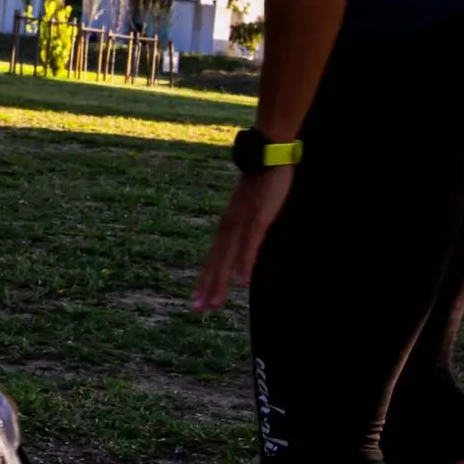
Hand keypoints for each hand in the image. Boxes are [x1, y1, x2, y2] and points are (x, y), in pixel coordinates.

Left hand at [192, 169, 293, 311]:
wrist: (267, 153)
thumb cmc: (261, 180)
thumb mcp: (249, 205)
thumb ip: (244, 223)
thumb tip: (243, 237)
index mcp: (227, 222)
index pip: (213, 256)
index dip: (205, 278)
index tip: (197, 299)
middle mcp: (229, 224)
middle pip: (216, 261)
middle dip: (207, 286)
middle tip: (198, 310)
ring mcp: (243, 222)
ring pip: (228, 258)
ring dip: (221, 282)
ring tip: (215, 304)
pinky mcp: (258, 219)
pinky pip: (250, 246)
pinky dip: (244, 263)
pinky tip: (241, 282)